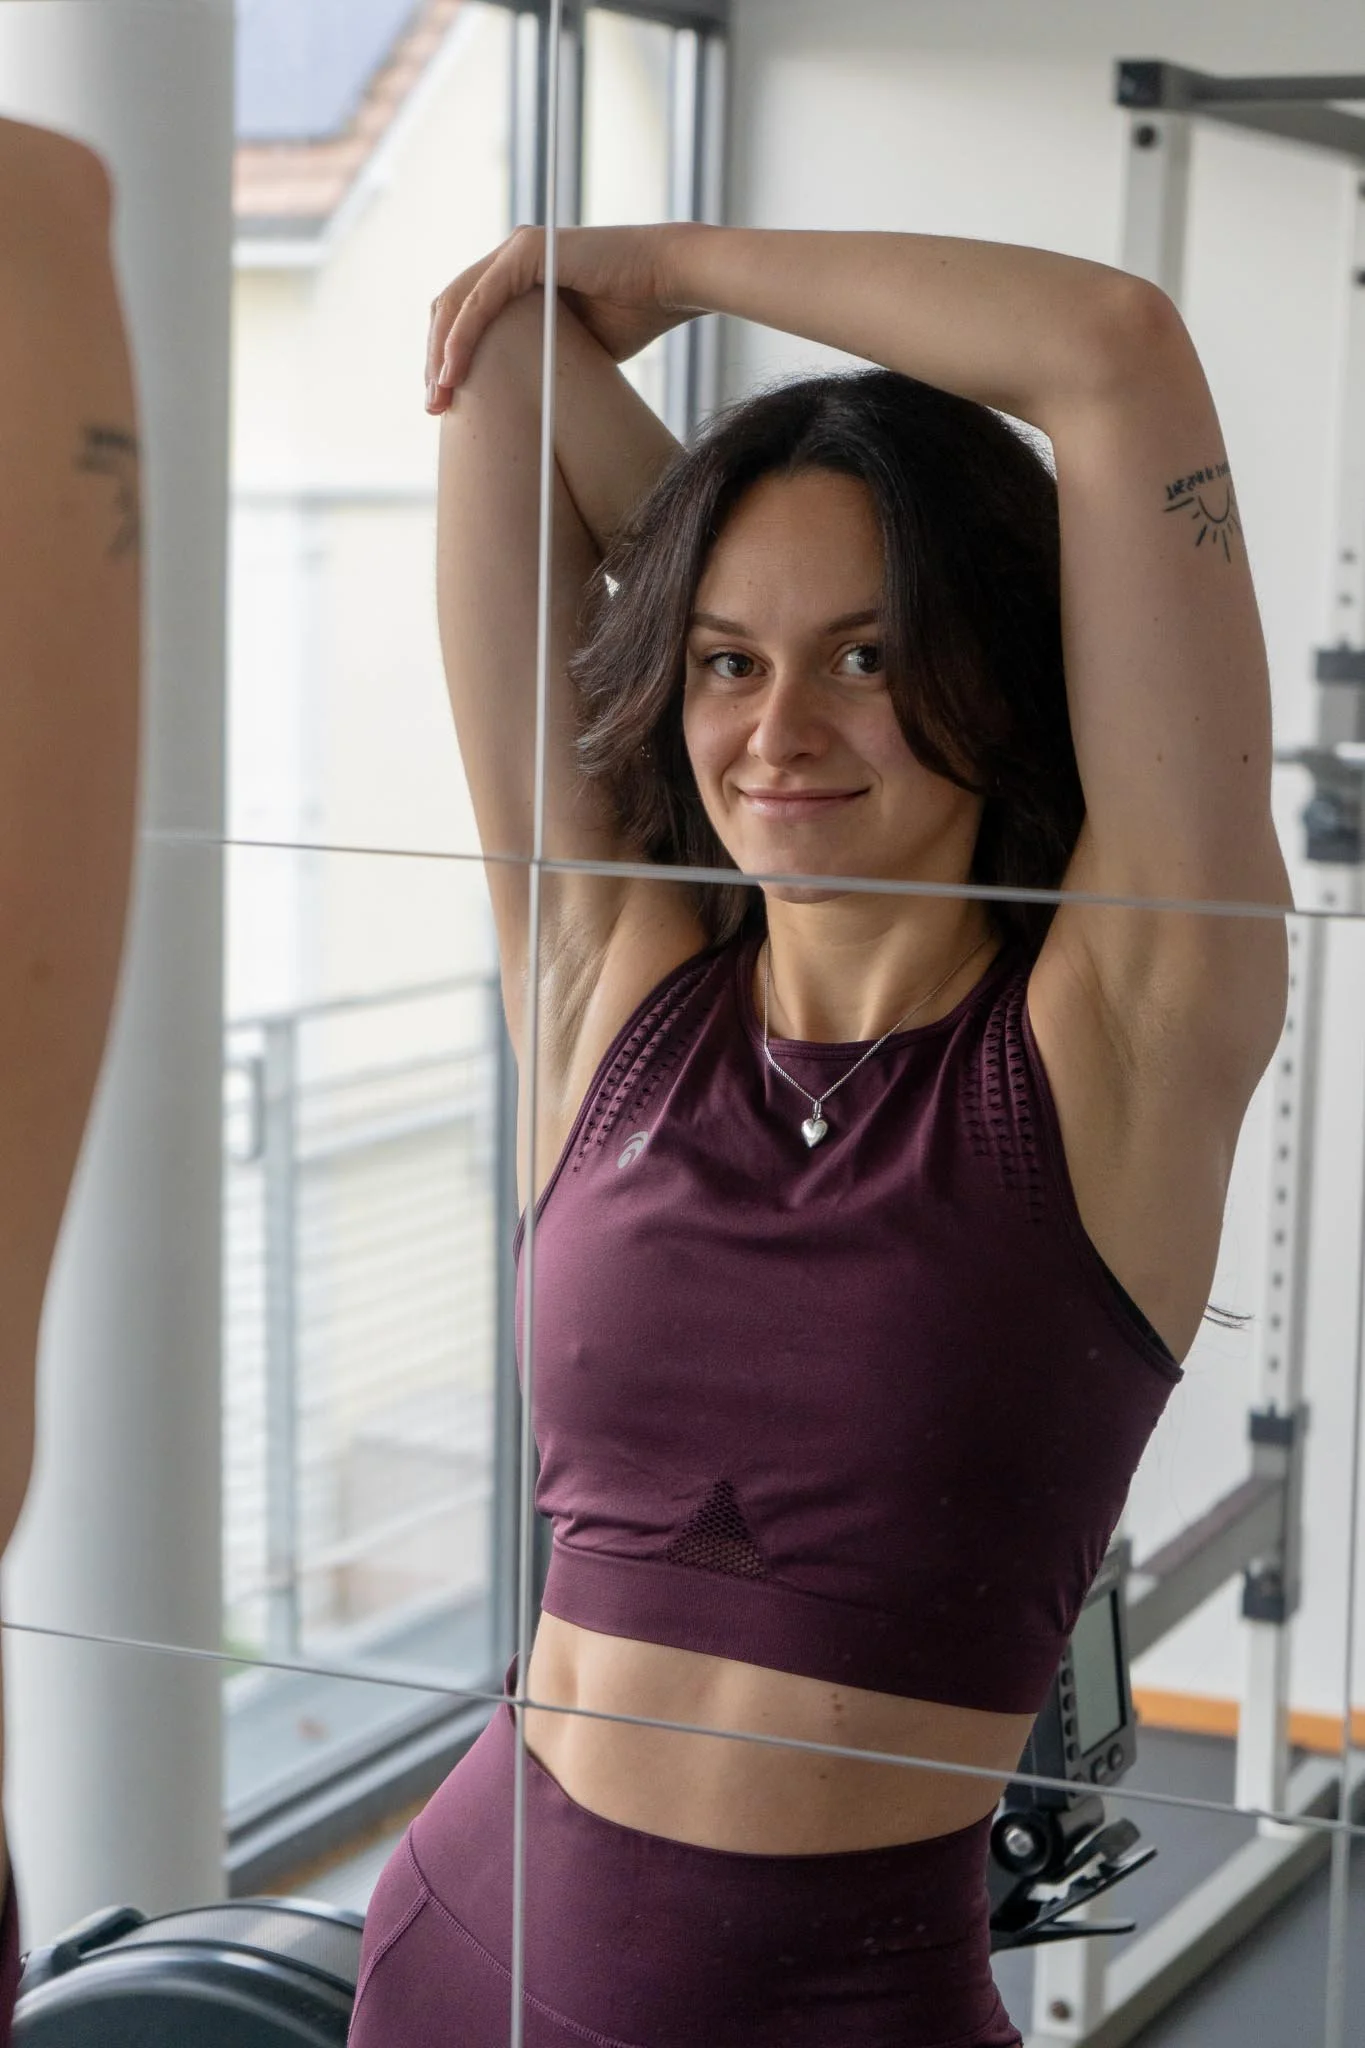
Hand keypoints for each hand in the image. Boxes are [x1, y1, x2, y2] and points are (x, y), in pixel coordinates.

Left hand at [424, 222, 698, 409]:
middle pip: (451, 309)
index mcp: (518, 276)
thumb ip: (538, 358)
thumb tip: (521, 400)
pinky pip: (480, 299)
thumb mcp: (572, 347)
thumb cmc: (636, 315)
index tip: (445, 402)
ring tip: (439, 397)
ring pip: (457, 304)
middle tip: (433, 407)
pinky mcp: (527, 251)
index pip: (466, 316)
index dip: (449, 358)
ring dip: (440, 353)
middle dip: (435, 360)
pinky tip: (453, 370)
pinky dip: (462, 337)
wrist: (671, 284)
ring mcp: (516, 249)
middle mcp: (511, 257)